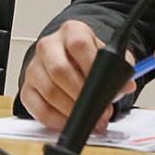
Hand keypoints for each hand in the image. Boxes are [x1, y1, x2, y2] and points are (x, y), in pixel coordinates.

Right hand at [18, 19, 135, 133]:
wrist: (66, 59)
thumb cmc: (86, 58)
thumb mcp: (106, 55)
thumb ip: (120, 67)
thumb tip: (127, 85)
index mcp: (71, 31)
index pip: (78, 45)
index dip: (91, 66)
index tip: (104, 86)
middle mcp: (49, 46)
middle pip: (60, 70)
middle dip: (83, 96)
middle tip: (100, 110)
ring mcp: (35, 67)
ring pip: (49, 92)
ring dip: (72, 111)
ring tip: (90, 120)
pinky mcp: (27, 89)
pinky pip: (39, 109)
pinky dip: (57, 120)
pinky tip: (71, 122)